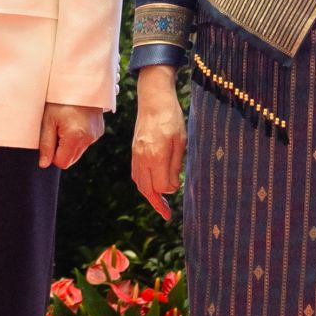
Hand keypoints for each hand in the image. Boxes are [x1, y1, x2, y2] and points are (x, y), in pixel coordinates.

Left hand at [39, 102, 104, 170]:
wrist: (79, 81)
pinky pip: (85, 142)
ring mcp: (96, 134)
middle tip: (56, 130)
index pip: (62, 163)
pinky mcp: (99, 130)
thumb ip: (46, 144)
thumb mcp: (48, 120)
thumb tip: (44, 164)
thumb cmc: (59, 99)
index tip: (49, 139)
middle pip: (71, 159)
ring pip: (78, 151)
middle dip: (61, 150)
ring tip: (65, 123)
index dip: (52, 155)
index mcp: (76, 137)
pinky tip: (73, 121)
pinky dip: (77, 137)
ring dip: (69, 143)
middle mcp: (89, 138)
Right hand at [130, 67, 182, 222]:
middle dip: (157, 203)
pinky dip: (143, 185)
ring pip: (139, 183)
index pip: (162, 186)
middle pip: (147, 189)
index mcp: (156, 156)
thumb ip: (175, 165)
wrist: (153, 99)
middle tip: (166, 215)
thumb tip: (172, 186)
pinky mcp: (134, 151)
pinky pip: (135, 174)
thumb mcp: (181, 141)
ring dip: (149, 196)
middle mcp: (143, 158)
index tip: (179, 186)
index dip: (172, 190)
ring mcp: (136, 155)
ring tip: (159, 206)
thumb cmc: (171, 118)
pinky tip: (151, 188)